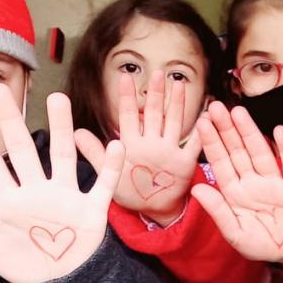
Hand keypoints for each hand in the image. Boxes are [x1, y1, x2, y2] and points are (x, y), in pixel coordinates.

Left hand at [0, 84, 124, 282]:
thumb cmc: (28, 266)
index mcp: (11, 201)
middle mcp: (38, 191)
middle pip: (23, 150)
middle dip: (10, 122)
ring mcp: (66, 198)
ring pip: (63, 157)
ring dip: (61, 129)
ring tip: (58, 98)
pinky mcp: (92, 211)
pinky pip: (102, 185)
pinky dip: (109, 167)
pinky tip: (114, 145)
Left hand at [76, 71, 200, 225]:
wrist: (153, 209)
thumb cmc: (130, 192)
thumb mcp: (110, 174)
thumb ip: (95, 153)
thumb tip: (75, 133)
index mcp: (133, 144)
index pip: (129, 116)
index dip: (127, 97)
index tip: (126, 76)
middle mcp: (152, 142)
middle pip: (154, 113)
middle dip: (156, 93)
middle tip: (158, 73)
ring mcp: (169, 150)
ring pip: (174, 122)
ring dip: (177, 104)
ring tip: (179, 85)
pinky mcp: (184, 162)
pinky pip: (194, 145)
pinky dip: (201, 132)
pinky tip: (207, 116)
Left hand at [191, 102, 282, 262]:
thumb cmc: (259, 244)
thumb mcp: (235, 233)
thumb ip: (218, 211)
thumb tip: (196, 190)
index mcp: (235, 192)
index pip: (220, 163)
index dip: (211, 143)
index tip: (201, 123)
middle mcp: (253, 182)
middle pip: (238, 152)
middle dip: (227, 130)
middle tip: (215, 107)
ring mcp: (274, 182)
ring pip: (260, 153)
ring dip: (250, 132)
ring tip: (238, 112)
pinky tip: (278, 131)